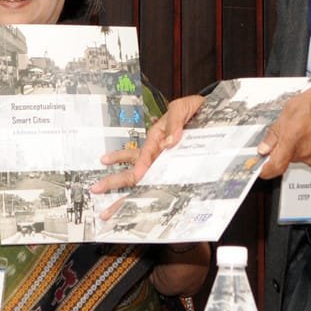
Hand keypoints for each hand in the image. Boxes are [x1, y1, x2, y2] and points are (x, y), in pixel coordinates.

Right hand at [90, 94, 204, 196]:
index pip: (144, 153)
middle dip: (115, 179)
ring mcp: (165, 159)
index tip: (137, 176)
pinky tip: (142, 202)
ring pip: (143, 174)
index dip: (141, 164)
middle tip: (96, 188)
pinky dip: (154, 190)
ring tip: (108, 199)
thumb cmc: (195, 109)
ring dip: (125, 186)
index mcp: (156, 137)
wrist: (213, 113)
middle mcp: (157, 150)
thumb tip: (168, 142)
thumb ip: (174, 122)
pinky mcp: (176, 164)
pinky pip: (164, 177)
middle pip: (134, 166)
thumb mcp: (182, 108)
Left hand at [257, 86, 310, 178]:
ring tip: (302, 130)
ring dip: (295, 148)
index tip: (259, 168)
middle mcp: (304, 152)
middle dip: (282, 149)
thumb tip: (263, 148)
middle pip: (284, 160)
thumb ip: (274, 133)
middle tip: (287, 133)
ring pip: (297, 157)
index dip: (264, 170)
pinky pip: (309, 158)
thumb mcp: (287, 112)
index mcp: (292, 140)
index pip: (274, 166)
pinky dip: (307, 149)